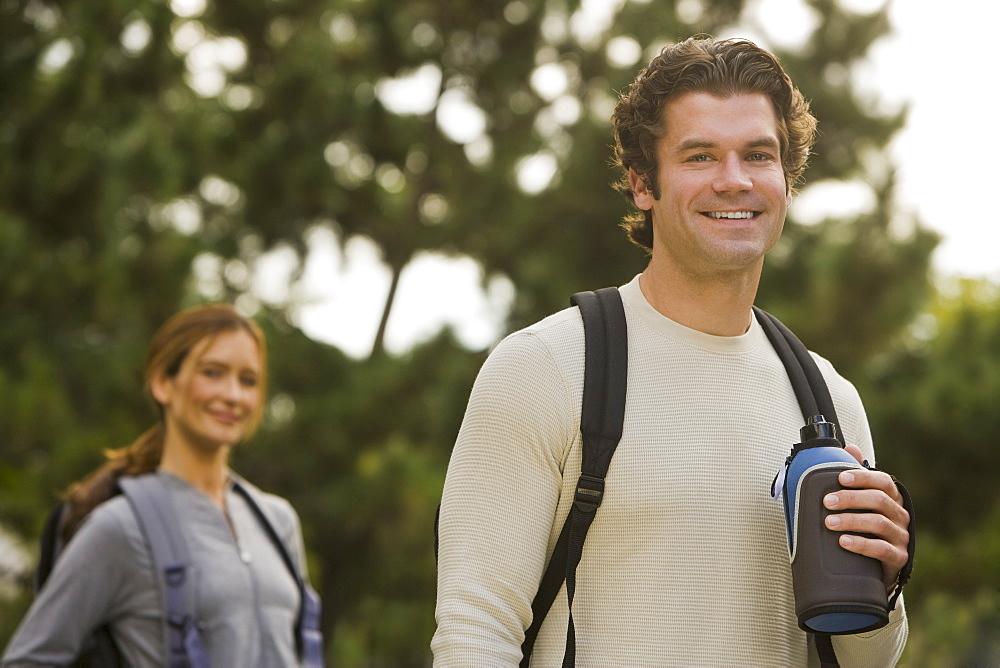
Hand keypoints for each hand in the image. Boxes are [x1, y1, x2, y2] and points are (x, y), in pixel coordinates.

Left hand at [823, 444, 909, 589]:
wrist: (876, 567)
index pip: (883, 481)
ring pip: (879, 523)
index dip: (862, 477)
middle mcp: (900, 515)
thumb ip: (855, 476)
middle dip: (850, 499)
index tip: (839, 478)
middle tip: (826, 502)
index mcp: (891, 498)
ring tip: (828, 523)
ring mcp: (901, 536)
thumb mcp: (860, 502)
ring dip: (851, 521)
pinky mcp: (899, 558)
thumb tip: (850, 448)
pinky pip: (882, 549)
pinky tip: (843, 542)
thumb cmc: (865, 528)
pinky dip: (861, 544)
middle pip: (879, 500)